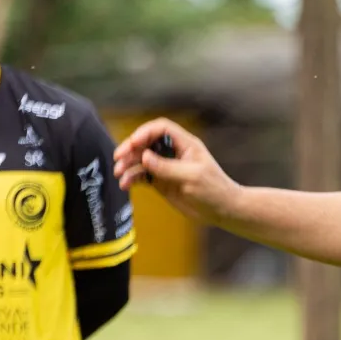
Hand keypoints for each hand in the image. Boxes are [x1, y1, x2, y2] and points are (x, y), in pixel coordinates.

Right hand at [112, 118, 235, 226]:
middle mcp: (173, 153)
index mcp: (185, 144)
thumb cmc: (215, 190)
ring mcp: (166, 167)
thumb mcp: (192, 177)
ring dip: (128, 165)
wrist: (222, 210)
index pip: (161, 129)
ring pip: (141, 160)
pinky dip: (132, 178)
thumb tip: (144, 157)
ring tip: (119, 174)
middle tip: (118, 158)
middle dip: (131, 149)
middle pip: (147, 143)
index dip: (145, 132)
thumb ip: (167, 167)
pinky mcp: (161, 182)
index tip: (133, 143)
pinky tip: (125, 184)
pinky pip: (142, 176)